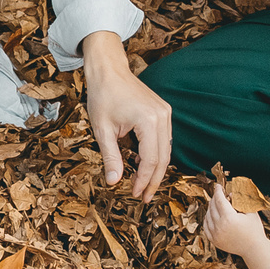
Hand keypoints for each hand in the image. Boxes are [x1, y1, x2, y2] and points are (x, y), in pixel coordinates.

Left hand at [81, 31, 172, 198]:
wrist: (109, 70)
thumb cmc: (103, 96)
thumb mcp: (102, 129)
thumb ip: (111, 157)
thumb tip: (114, 182)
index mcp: (149, 121)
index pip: (150, 160)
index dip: (143, 181)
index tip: (135, 194)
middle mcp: (162, 117)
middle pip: (163, 158)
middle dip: (153, 180)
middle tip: (144, 198)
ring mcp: (165, 113)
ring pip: (166, 150)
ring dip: (156, 169)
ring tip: (144, 186)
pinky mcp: (163, 112)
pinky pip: (164, 139)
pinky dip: (156, 155)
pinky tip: (144, 165)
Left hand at [202, 179, 269, 268]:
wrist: (253, 249)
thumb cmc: (254, 230)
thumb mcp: (251, 212)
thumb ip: (240, 201)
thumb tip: (230, 193)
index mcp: (229, 218)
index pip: (220, 200)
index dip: (218, 191)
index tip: (218, 186)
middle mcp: (220, 226)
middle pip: (212, 207)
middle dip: (215, 198)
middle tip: (219, 194)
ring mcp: (215, 234)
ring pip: (207, 216)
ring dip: (210, 208)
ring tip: (216, 204)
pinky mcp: (214, 240)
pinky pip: (206, 226)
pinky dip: (207, 219)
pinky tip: (212, 215)